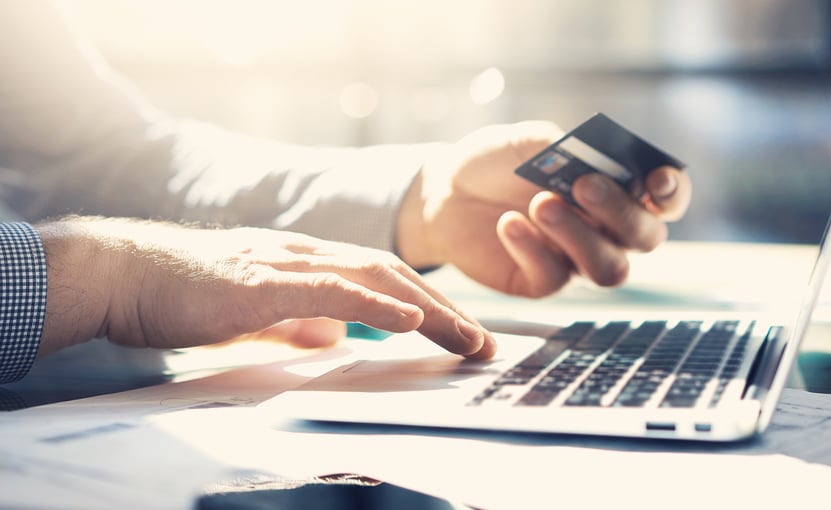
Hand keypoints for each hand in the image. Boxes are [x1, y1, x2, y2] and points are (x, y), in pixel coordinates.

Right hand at [36, 217, 495, 358]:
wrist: (127, 274)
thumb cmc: (185, 293)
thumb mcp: (257, 313)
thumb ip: (297, 322)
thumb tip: (334, 338)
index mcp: (305, 262)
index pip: (381, 279)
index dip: (427, 304)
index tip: (459, 333)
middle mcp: (305, 254)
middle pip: (392, 276)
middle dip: (445, 310)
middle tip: (483, 342)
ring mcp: (286, 263)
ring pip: (373, 278)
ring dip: (426, 309)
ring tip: (465, 337)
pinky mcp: (262, 282)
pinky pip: (329, 290)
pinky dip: (374, 304)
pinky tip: (408, 320)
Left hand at [396, 121, 691, 296]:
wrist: (445, 191)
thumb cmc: (496, 162)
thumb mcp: (528, 142)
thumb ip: (566, 149)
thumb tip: (595, 160)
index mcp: (617, 189)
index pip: (666, 199)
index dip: (672, 193)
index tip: (656, 180)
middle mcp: (607, 230)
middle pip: (645, 238)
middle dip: (620, 211)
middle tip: (583, 185)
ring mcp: (577, 259)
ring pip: (608, 268)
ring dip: (580, 236)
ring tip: (541, 204)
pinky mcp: (541, 282)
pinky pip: (554, 278)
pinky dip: (533, 248)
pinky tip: (508, 223)